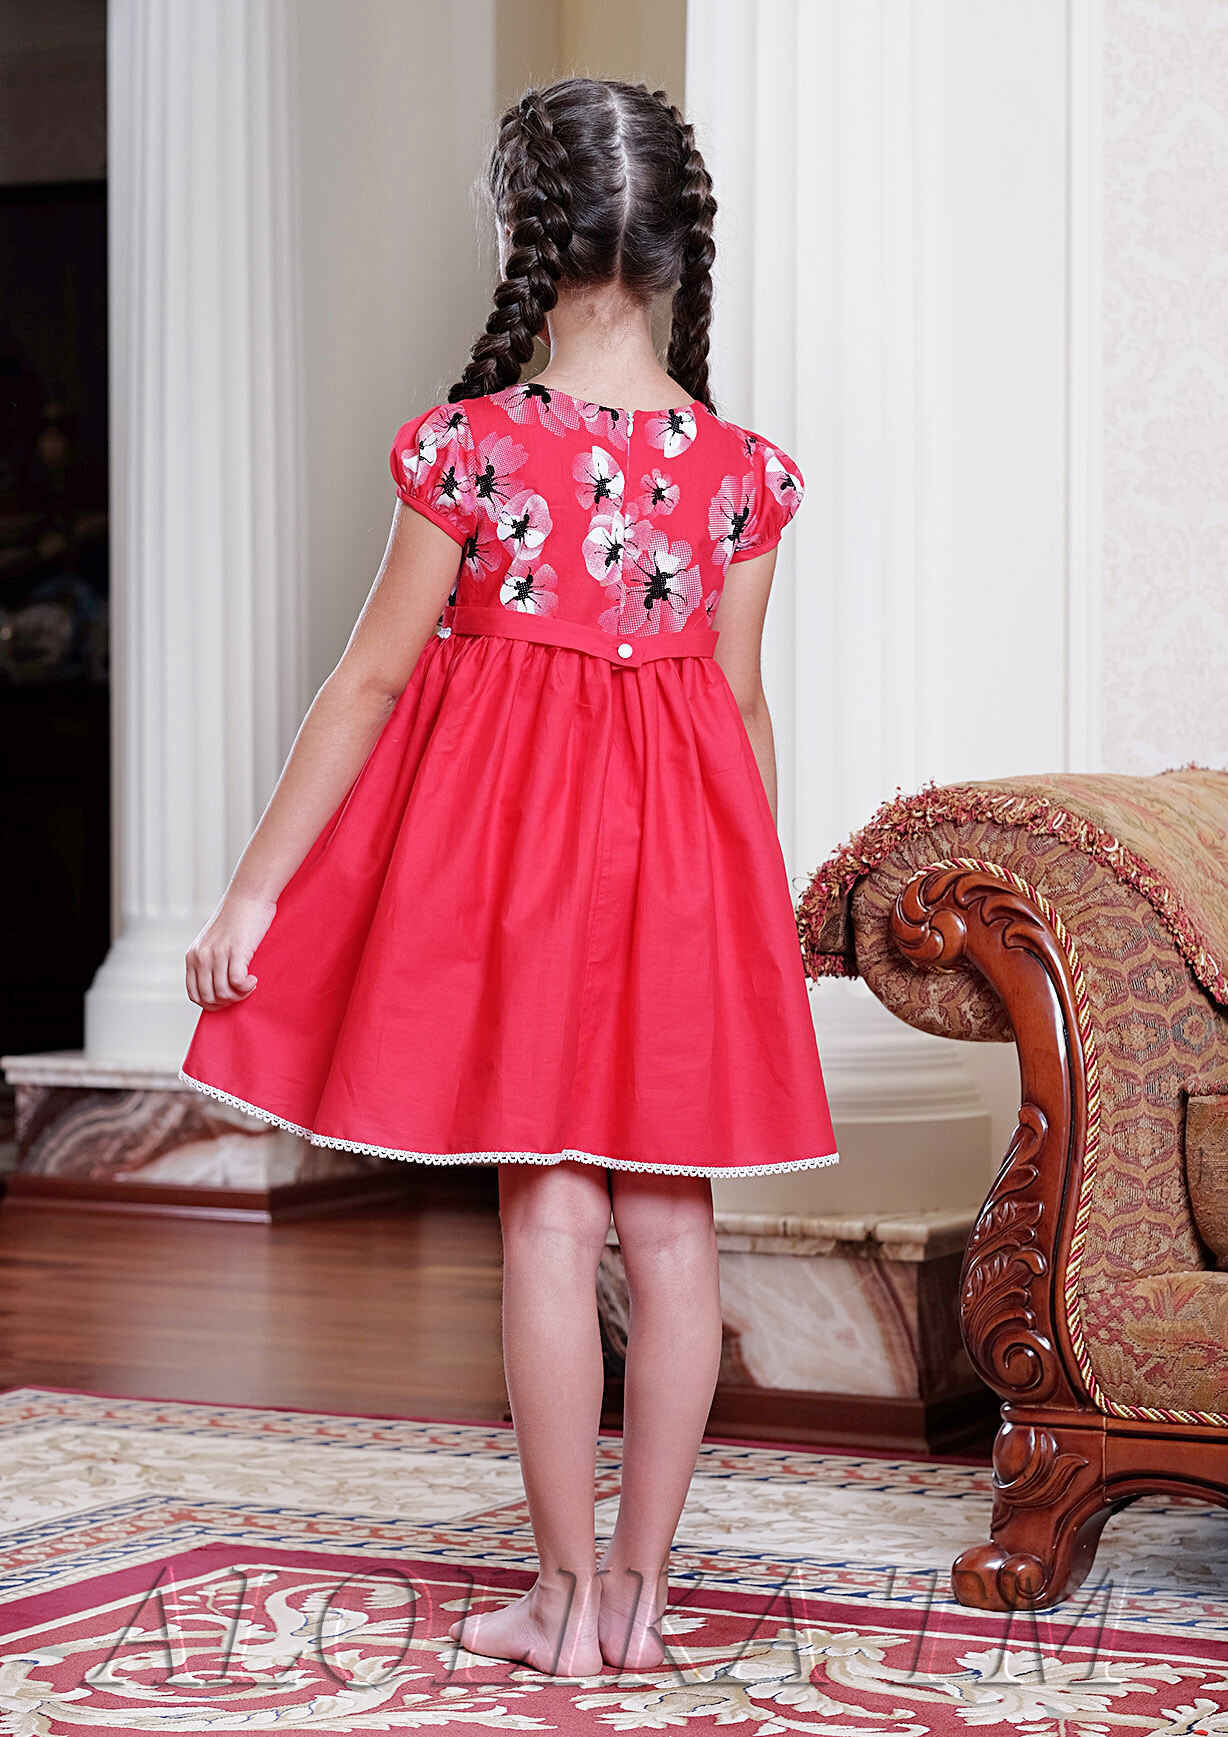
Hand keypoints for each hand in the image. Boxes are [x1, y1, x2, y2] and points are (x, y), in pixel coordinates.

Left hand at [186, 893, 276, 1009]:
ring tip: (250, 985)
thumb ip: (209, 961)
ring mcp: (217, 954)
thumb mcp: (214, 942)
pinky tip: (254, 979)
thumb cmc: (237, 919)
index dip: (211, 1003)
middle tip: (241, 993)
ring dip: (239, 995)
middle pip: (208, 998)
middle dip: (226, 1002)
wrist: (248, 896)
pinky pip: (237, 982)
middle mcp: (201, 956)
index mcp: (193, 956)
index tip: (228, 998)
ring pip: (223, 993)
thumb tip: (217, 987)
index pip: (194, 994)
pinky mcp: (235, 951)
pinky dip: (247, 987)